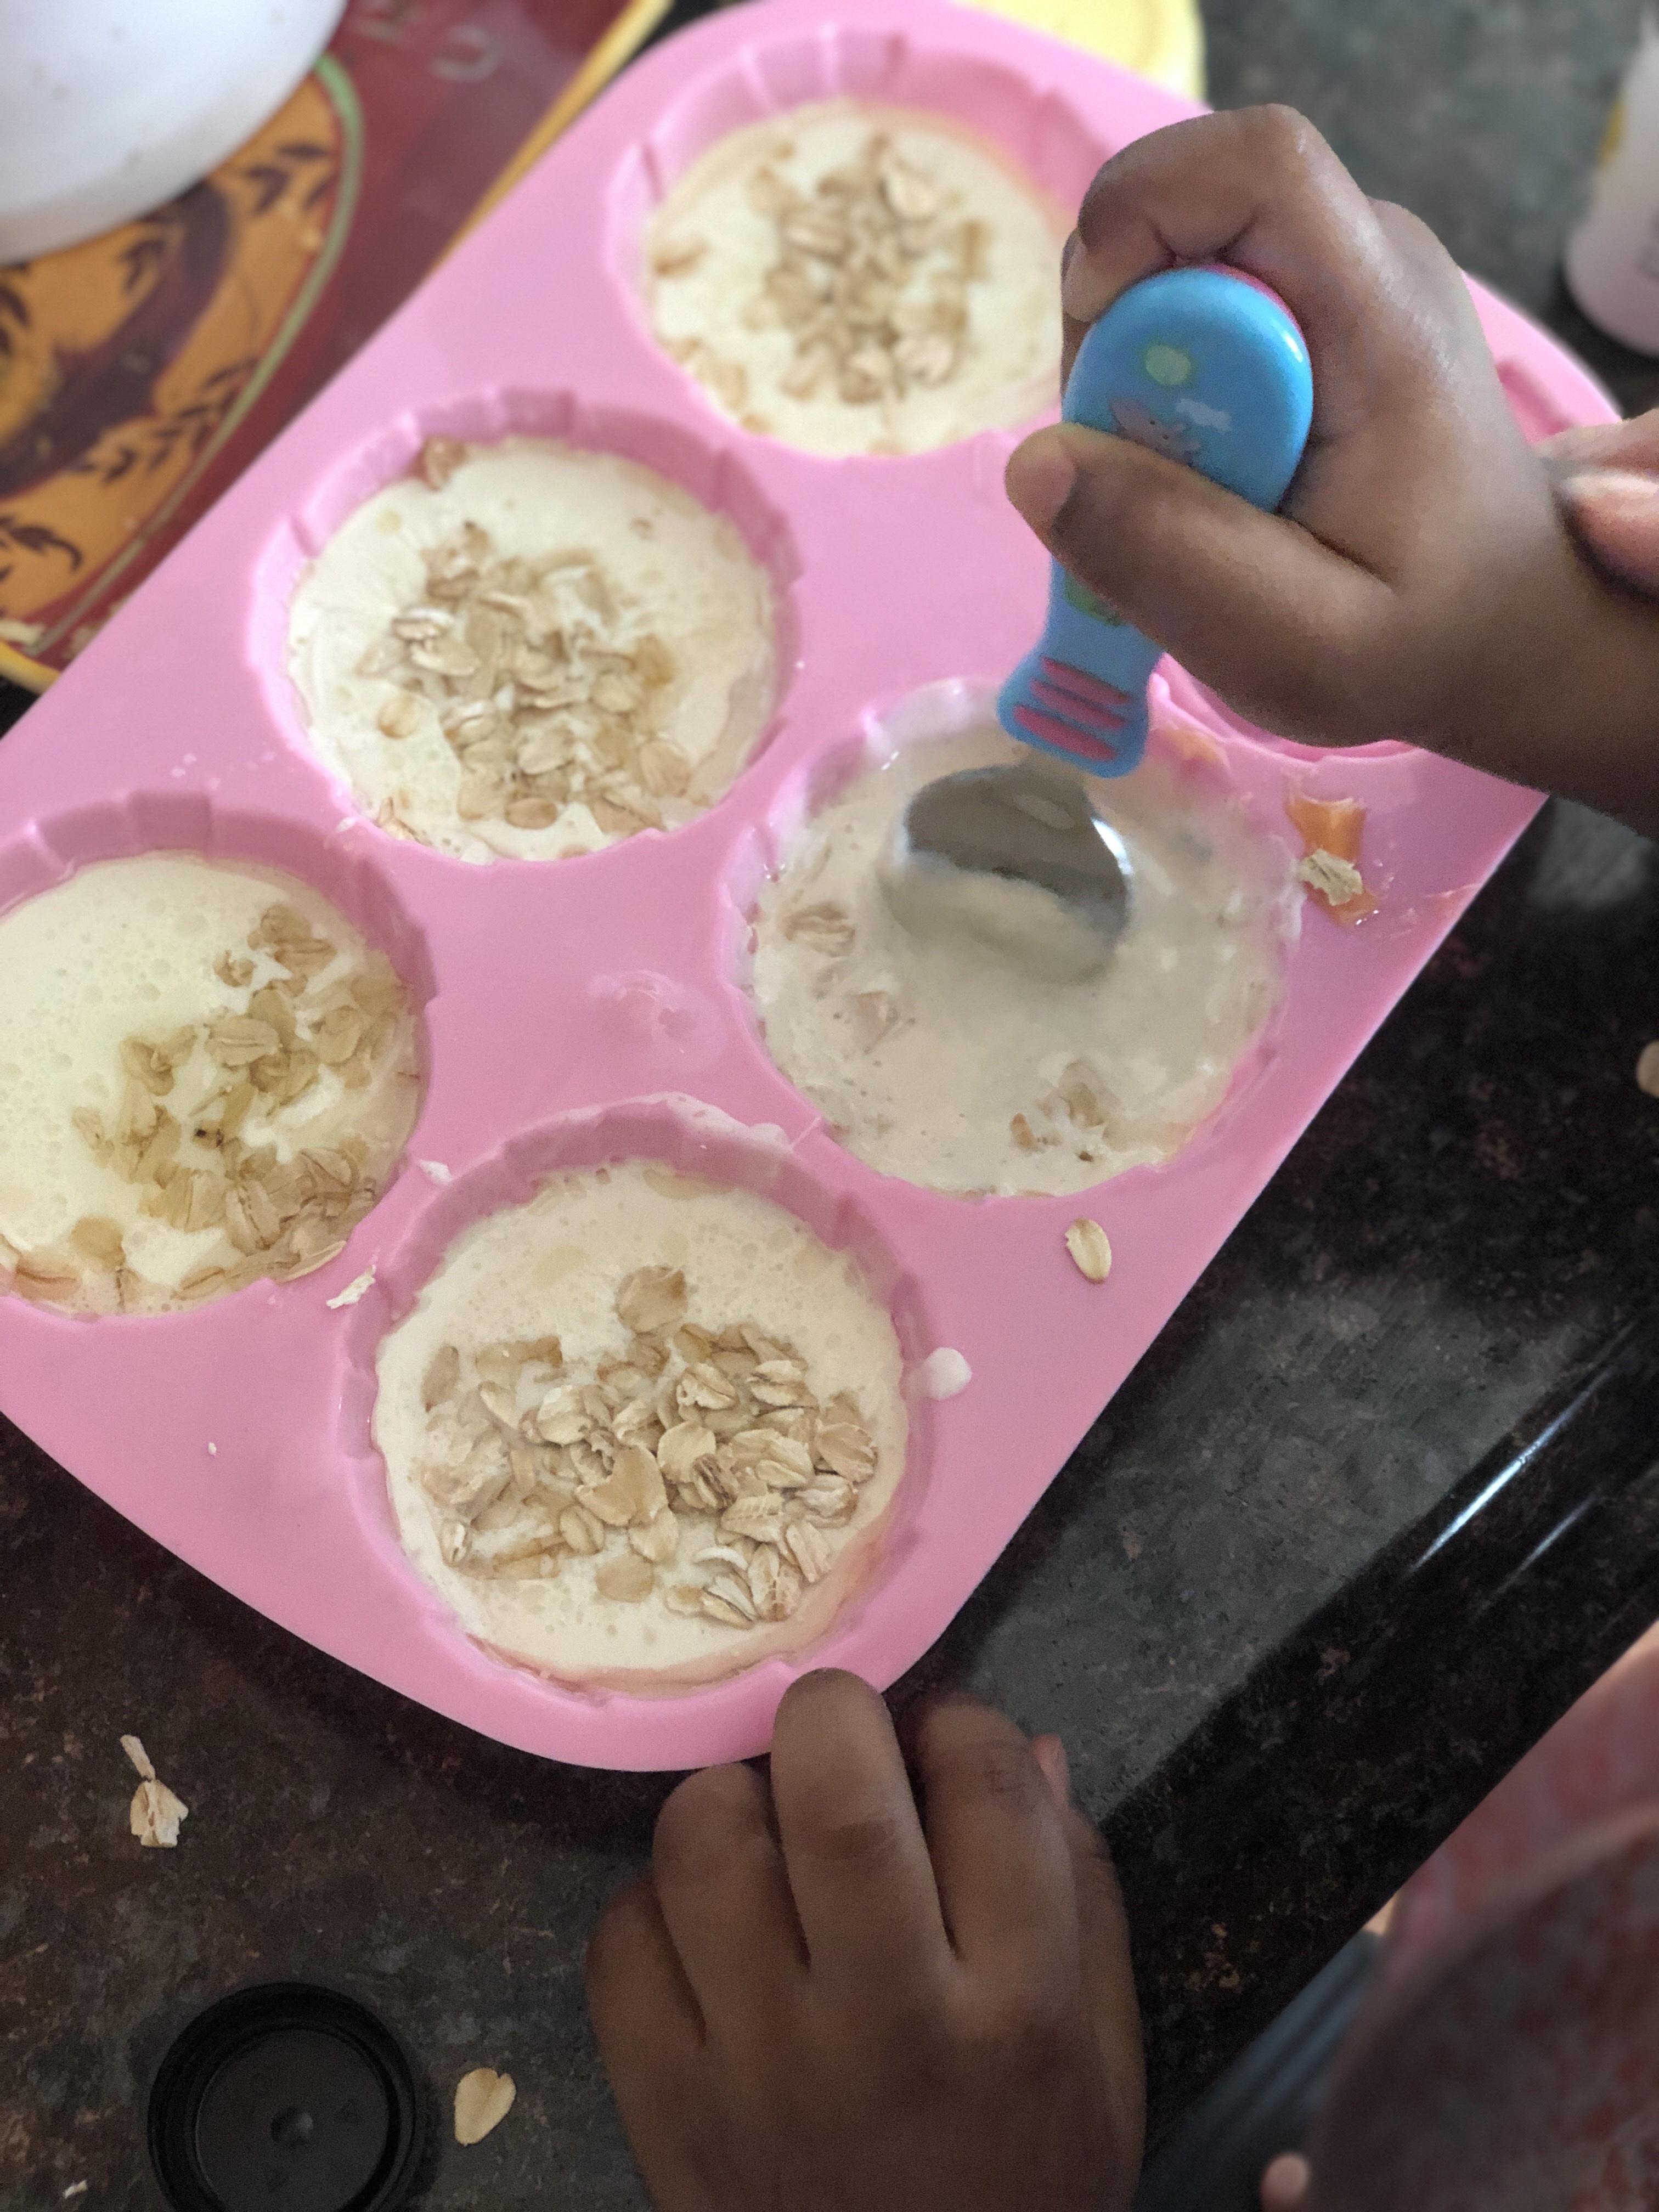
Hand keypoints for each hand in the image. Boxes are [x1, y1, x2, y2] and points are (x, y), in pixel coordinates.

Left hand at [587, 1670, 1143, 2211]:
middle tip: (836, 1731)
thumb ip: (1082, 1894)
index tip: (944, 1738)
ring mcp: (760, 2068)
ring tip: (765, 1825)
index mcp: (1017, 2010)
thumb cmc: (1021, 2185)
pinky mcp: (662, 2106)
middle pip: (833, 1797)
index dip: (960, 1722)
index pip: (986, 1788)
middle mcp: (886, 2026)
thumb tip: (1023, 1745)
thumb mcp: (1102, 2059)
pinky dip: (657, 1902)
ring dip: (732, 1796)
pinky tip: (710, 1929)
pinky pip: (622, 1939)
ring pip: (704, 1845)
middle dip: (831, 1713)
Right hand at [1004, 107, 1658, 838]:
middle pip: (1183, 217)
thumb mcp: (1298, 646)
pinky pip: (1186, 307)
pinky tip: (1190, 479)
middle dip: (1115, 337)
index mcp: (1383, 319)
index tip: (1103, 350)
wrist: (1497, 626)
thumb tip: (1035, 464)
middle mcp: (1365, 260)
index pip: (1256, 165)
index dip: (1143, 219)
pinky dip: (1154, 389)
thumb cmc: (1412, 640)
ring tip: (1172, 492)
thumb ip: (1175, 560)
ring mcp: (1335, 278)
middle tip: (1134, 472)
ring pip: (1169, 266)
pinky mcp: (1305, 310)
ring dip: (1127, 375)